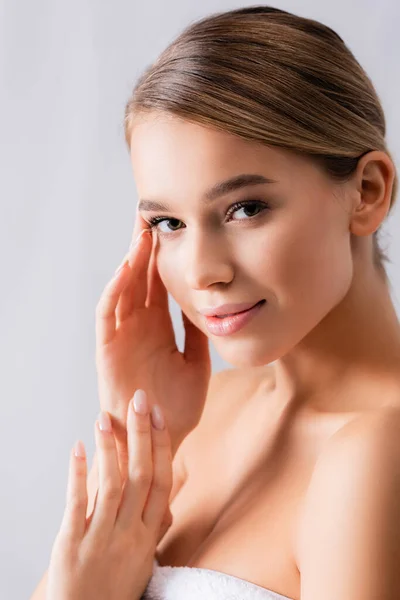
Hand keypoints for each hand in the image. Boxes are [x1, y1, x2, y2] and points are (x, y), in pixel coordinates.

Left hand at [47, 390, 171, 599]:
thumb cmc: (116, 590)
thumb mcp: (144, 559)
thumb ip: (155, 524)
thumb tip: (168, 499)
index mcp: (149, 534)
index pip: (161, 480)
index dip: (162, 445)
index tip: (159, 415)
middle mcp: (129, 533)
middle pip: (140, 475)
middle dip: (141, 434)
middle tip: (139, 400)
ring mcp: (101, 539)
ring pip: (111, 485)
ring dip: (109, 447)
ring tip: (104, 418)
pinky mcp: (72, 545)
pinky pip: (77, 504)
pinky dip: (77, 474)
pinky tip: (76, 448)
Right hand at [95, 207, 210, 465]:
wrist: (161, 439)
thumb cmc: (177, 406)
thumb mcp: (197, 362)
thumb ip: (199, 333)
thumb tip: (211, 305)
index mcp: (159, 328)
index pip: (160, 284)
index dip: (165, 257)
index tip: (175, 229)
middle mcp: (139, 327)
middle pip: (140, 278)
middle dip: (145, 248)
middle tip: (153, 215)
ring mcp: (123, 336)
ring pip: (124, 289)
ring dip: (131, 261)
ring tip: (141, 232)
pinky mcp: (108, 350)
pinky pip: (108, 315)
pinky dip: (115, 291)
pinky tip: (127, 268)